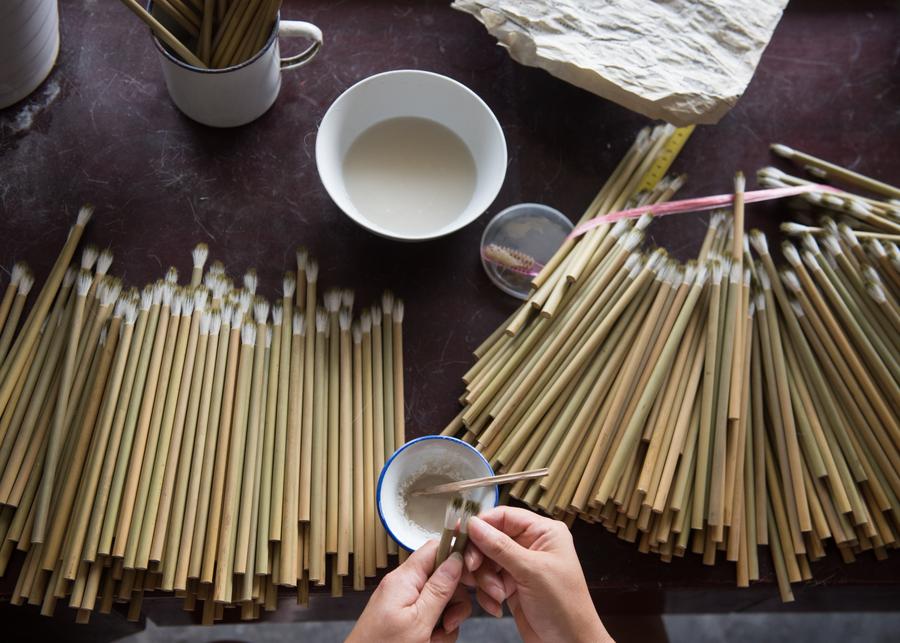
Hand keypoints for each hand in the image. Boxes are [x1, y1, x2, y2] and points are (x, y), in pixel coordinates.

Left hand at [347, 540, 471, 642]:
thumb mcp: (419, 621)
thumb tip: (457, 558)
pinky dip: (436, 633)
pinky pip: (431, 617)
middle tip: (449, 622)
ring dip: (446, 623)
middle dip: (453, 602)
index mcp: (404, 578)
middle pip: (443, 578)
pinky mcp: (405, 618)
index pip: (436, 547)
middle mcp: (404, 585)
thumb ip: (439, 589)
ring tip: (434, 639)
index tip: (472, 575)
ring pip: (441, 601)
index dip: (457, 556)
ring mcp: (404, 602)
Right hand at [462, 506, 612, 642]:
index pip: (504, 516)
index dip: (481, 524)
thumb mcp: (531, 571)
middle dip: (481, 558)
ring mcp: (520, 566)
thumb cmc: (565, 606)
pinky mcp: (512, 586)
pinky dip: (487, 593)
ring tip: (497, 594)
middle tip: (473, 569)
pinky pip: (487, 581)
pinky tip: (497, 605)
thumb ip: (499, 547)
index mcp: (544, 532)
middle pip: (490, 539)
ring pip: (486, 561)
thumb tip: (474, 524)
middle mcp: (531, 545)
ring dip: (485, 580)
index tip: (462, 534)